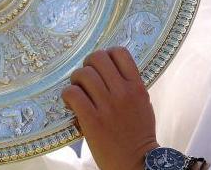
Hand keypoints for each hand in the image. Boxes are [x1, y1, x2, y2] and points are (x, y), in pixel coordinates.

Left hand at [62, 47, 158, 169]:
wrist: (136, 162)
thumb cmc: (139, 134)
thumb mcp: (143, 104)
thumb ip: (130, 86)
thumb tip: (112, 71)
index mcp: (137, 86)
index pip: (120, 52)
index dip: (106, 54)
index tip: (101, 65)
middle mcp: (123, 92)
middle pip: (98, 58)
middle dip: (87, 64)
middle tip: (85, 77)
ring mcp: (107, 106)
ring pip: (83, 74)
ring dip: (76, 80)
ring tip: (77, 91)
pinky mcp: (92, 120)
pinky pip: (73, 94)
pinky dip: (68, 95)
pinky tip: (70, 102)